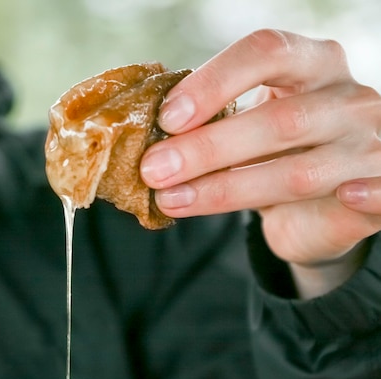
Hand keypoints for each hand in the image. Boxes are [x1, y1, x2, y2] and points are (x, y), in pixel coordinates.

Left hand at [140, 29, 380, 293]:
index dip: (213, 82)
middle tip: (154, 169)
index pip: (265, 51)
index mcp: (310, 63)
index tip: (167, 119)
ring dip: (226, 188)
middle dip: (207, 148)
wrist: (319, 199)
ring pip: (297, 170)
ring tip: (172, 199)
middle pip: (277, 118)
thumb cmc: (271, 150)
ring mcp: (369, 142)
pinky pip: (377, 194)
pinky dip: (358, 197)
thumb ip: (207, 121)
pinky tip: (313, 206)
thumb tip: (142, 136)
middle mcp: (346, 97)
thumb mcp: (242, 123)